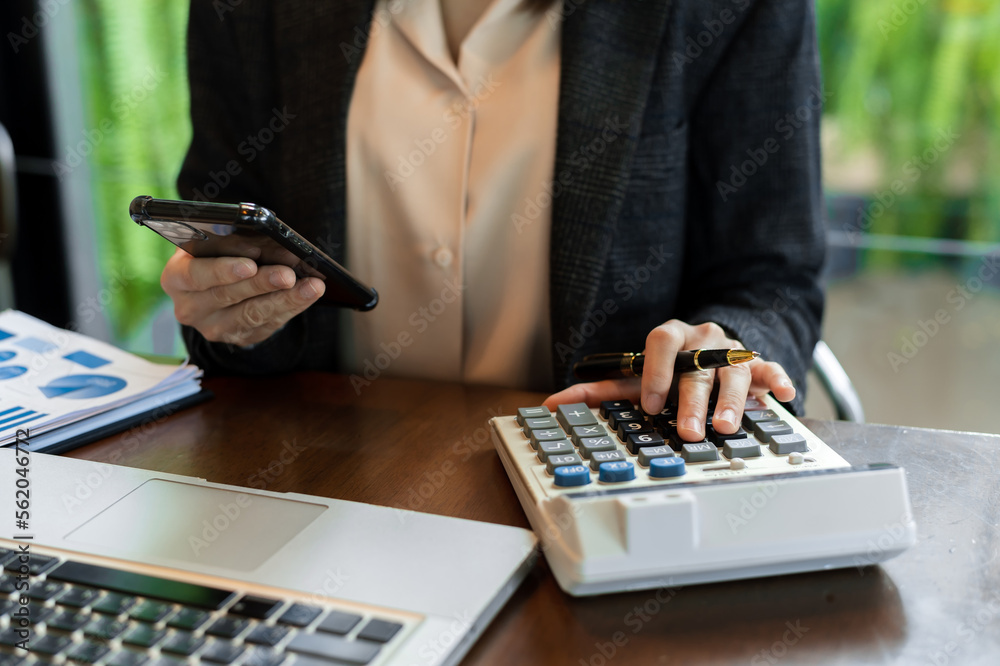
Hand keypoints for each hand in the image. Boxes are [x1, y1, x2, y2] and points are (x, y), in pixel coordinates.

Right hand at [161, 248, 324, 346]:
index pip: (196, 275)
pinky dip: (292, 307)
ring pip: (252, 314)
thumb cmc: (216, 254)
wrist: (217, 283)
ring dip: (285, 299)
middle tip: (288, 274)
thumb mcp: (216, 243)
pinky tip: (309, 294)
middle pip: (228, 296)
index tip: (250, 264)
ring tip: (310, 286)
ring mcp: (214, 327)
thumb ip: (235, 241)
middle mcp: (189, 308)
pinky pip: (268, 324)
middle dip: (262, 284)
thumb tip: (272, 241)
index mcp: (176, 278)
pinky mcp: (239, 337)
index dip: (223, 271)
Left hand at [543, 320, 794, 441]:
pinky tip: (785, 395)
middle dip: (692, 399)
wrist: (710, 349)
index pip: (660, 342)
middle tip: (688, 429)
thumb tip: (552, 404)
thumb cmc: (670, 369)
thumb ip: (597, 391)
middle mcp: (703, 340)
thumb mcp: (635, 378)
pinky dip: (778, 380)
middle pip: (697, 367)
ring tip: (726, 425)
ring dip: (732, 399)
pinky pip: (771, 367)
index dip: (655, 370)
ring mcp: (732, 350)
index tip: (650, 403)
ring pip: (735, 370)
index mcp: (671, 337)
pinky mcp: (759, 362)